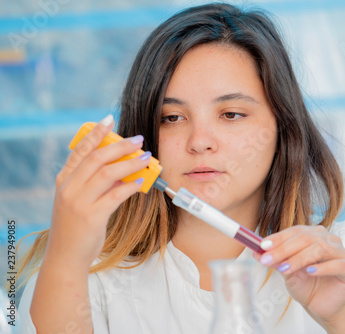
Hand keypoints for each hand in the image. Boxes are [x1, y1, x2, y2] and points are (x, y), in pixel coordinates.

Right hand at [46, 115, 150, 268]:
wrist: (66, 256)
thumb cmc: (76, 227)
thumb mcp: (78, 200)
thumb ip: (94, 183)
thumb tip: (121, 167)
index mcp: (64, 180)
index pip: (81, 150)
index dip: (96, 133)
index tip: (109, 120)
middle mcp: (69, 188)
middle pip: (97, 157)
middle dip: (120, 145)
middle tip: (138, 140)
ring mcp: (79, 202)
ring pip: (108, 173)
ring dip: (130, 163)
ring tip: (146, 157)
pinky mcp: (92, 216)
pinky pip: (115, 195)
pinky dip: (130, 186)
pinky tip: (142, 181)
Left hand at [253, 225, 344, 330]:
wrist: (323, 306)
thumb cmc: (307, 286)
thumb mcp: (287, 272)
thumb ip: (276, 260)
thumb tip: (256, 250)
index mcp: (315, 235)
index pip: (296, 231)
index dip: (278, 238)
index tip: (262, 246)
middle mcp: (330, 239)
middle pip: (306, 237)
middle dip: (284, 249)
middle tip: (268, 259)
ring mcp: (343, 252)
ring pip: (320, 248)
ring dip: (299, 258)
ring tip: (285, 268)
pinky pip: (338, 264)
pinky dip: (322, 267)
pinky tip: (309, 271)